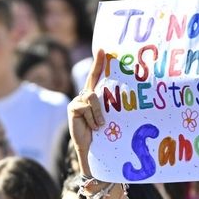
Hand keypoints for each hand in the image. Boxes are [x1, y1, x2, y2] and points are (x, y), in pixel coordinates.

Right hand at [68, 49, 106, 176]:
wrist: (91, 148)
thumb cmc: (103, 134)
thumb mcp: (108, 117)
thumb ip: (109, 107)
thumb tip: (126, 99)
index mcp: (94, 96)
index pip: (96, 77)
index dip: (98, 63)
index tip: (103, 50)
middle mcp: (84, 96)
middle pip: (93, 84)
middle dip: (99, 80)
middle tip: (102, 76)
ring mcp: (78, 102)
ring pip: (92, 97)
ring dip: (98, 114)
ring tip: (99, 126)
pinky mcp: (73, 108)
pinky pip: (86, 107)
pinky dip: (92, 118)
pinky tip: (93, 127)